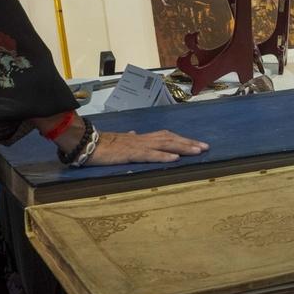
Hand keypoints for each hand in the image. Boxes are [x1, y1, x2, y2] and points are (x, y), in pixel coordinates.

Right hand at [85, 129, 208, 166]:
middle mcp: (144, 139)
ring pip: (165, 144)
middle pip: (171, 139)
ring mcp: (138, 145)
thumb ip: (130, 139)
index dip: (183, 139)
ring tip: (197, 151)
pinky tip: (175, 158)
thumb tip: (134, 134)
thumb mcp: (120, 141)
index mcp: (142, 138)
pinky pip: (150, 154)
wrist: (87, 143)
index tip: (197, 144)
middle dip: (189, 143)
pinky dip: (163, 156)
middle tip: (206, 147)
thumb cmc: (103, 144)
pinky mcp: (130, 153)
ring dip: (183, 147)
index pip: (167, 136)